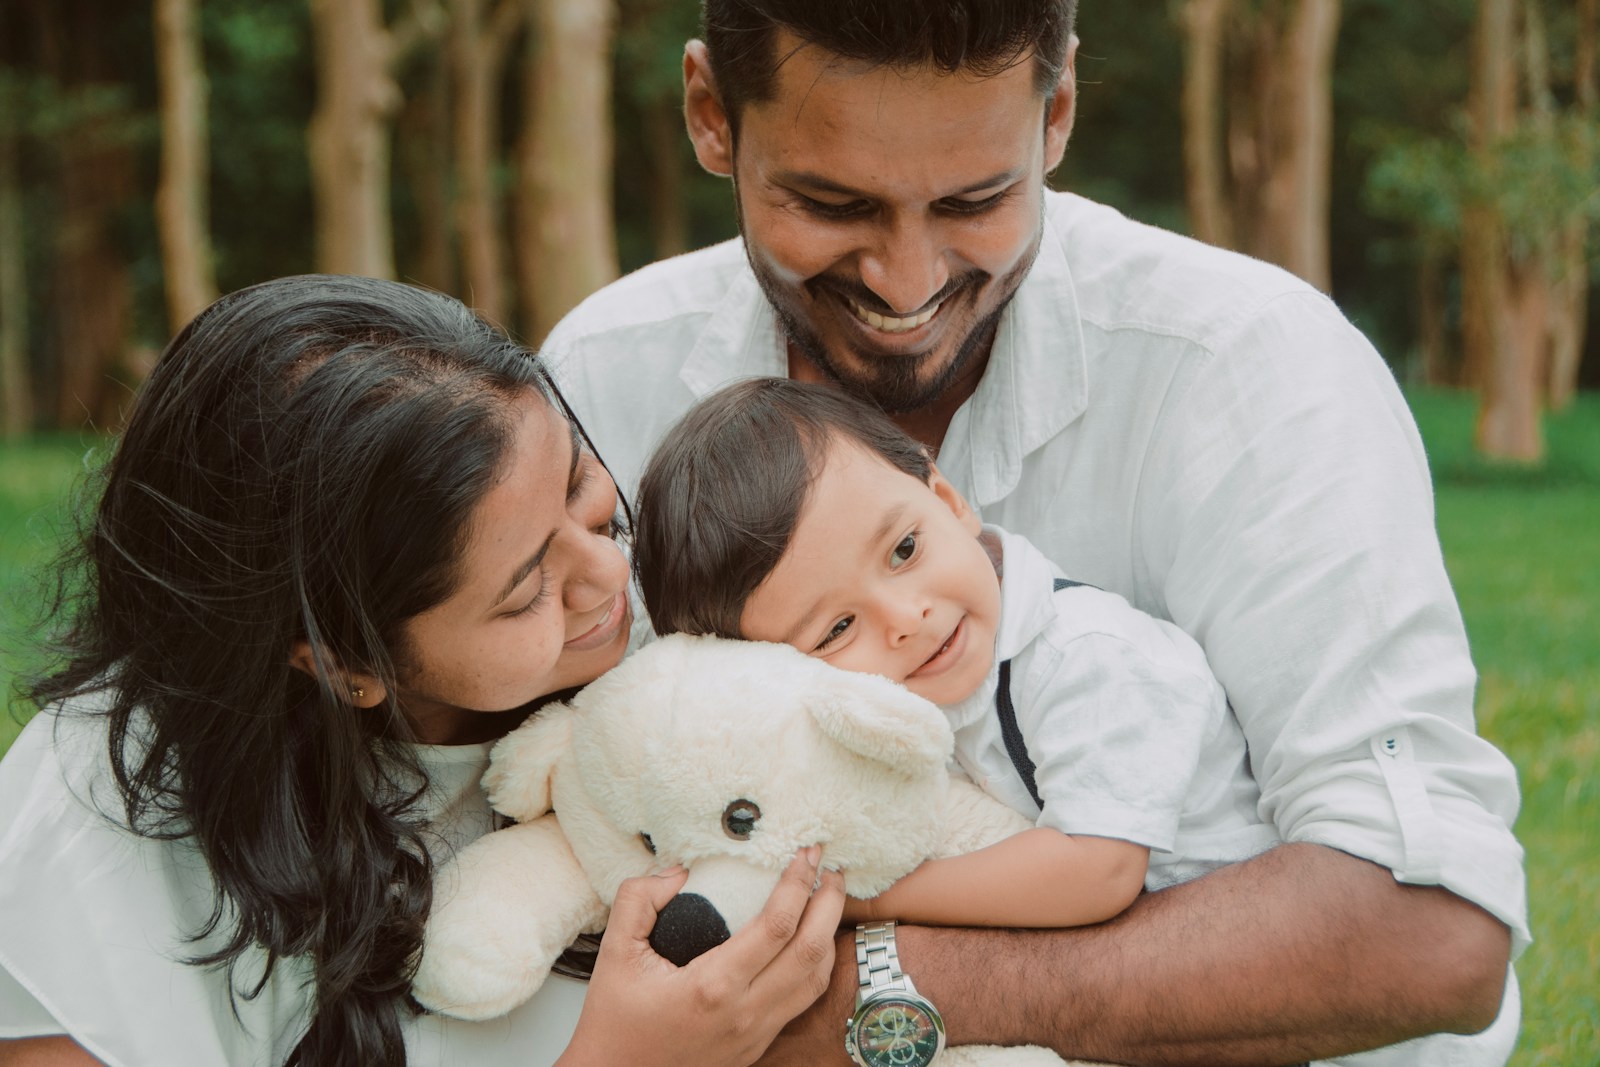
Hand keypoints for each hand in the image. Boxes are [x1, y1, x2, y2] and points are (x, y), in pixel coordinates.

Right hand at [559, 847, 845, 1066]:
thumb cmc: (615, 1020)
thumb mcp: (615, 950)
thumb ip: (639, 898)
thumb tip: (679, 872)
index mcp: (712, 985)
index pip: (777, 925)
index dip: (799, 883)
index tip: (806, 854)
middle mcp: (744, 1012)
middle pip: (811, 950)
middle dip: (830, 903)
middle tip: (830, 870)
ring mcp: (755, 1033)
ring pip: (816, 980)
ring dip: (829, 934)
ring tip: (827, 899)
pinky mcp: (758, 1045)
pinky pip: (801, 1001)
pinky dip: (816, 965)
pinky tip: (810, 941)